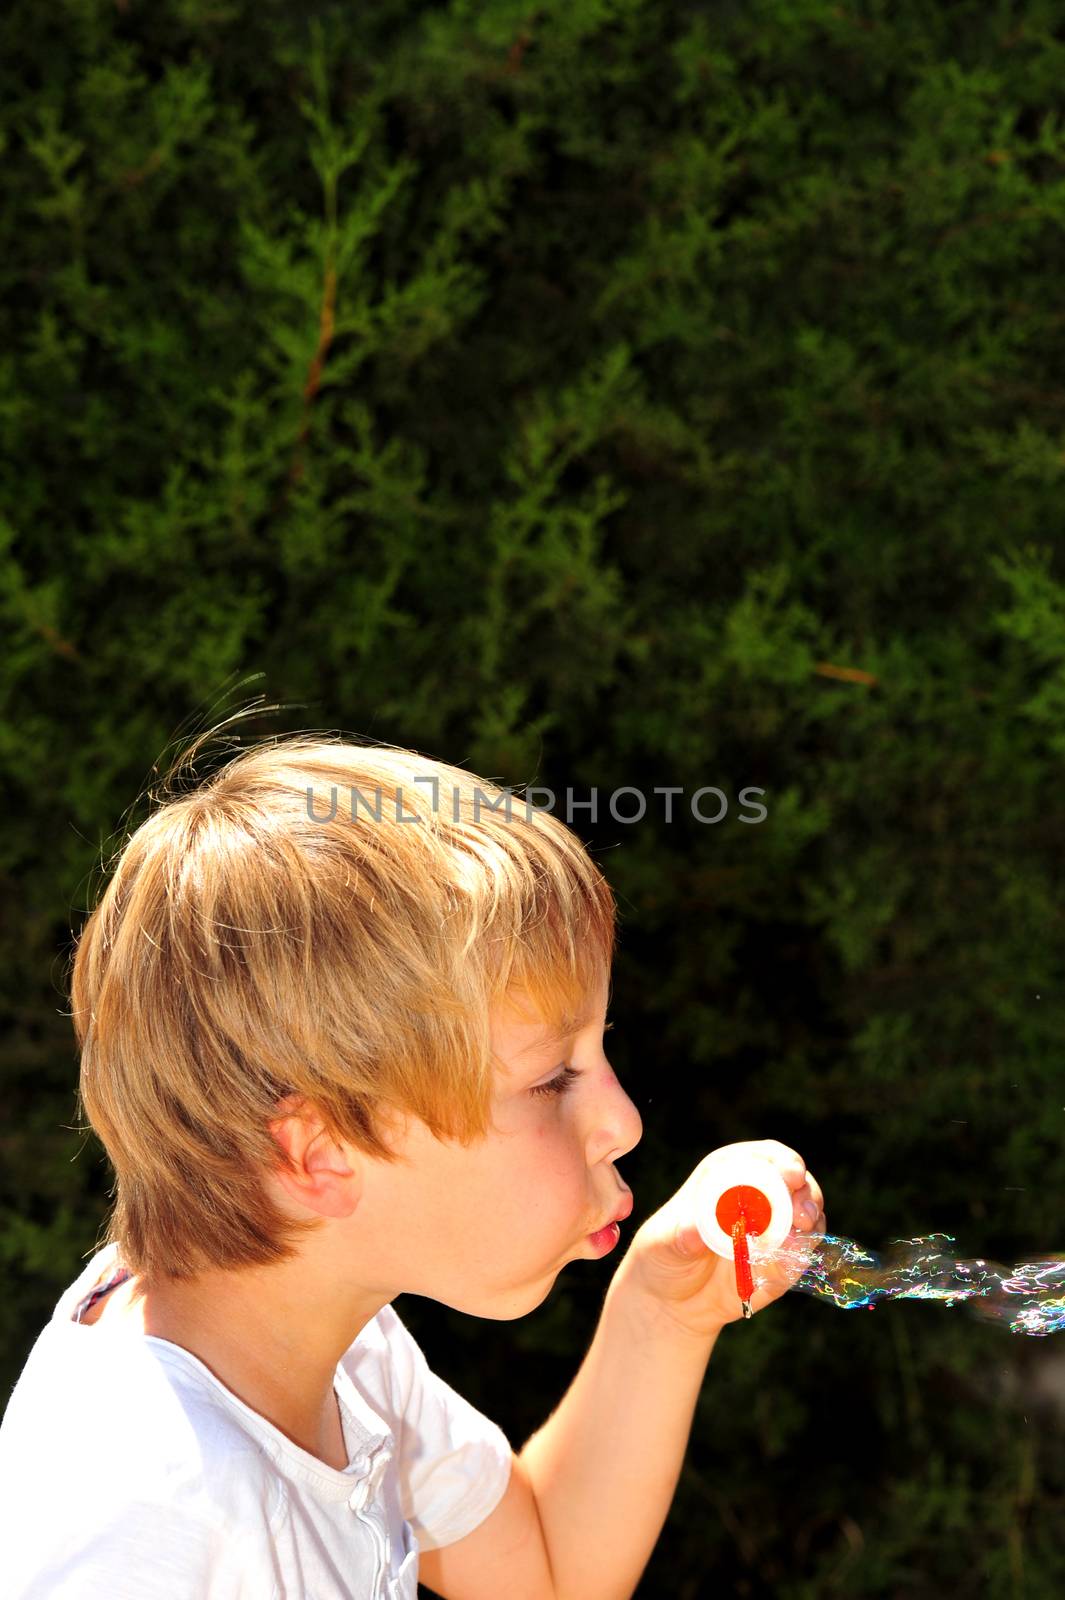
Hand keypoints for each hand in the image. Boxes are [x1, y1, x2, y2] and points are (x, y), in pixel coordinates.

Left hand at [616, 1141, 825, 1339]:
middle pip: (795, 1181)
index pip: (764, 1157)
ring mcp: (774, 1225)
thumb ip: (680, 1234)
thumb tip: (695, 1230)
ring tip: (803, 1232)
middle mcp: (757, 1194)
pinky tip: (795, 1255)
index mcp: (727, 1173)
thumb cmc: (662, 1257)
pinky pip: (805, 1248)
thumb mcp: (664, 1241)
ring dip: (812, 1219)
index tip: (791, 1176)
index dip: (782, 1162)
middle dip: (805, 1192)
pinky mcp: (784, 1257)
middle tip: (802, 1214)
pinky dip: (806, 1248)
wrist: (673, 1301)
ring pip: (808, 1211)